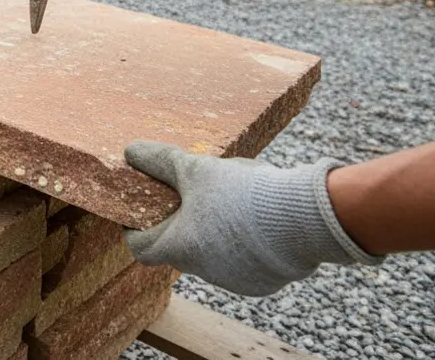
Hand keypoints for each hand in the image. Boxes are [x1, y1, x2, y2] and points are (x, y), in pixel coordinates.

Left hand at [123, 142, 380, 296]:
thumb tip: (131, 151)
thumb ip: (161, 162)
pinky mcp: (261, 283)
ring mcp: (233, 280)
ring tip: (230, 201)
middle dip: (180, 222)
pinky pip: (241, 262)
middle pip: (178, 247)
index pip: (141, 247)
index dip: (136, 227)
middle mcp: (203, 271)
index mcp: (181, 247)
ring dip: (212, 231)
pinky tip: (255, 219)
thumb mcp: (197, 168)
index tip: (141, 210)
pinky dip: (241, 243)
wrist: (304, 217)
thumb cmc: (242, 194)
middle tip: (190, 195)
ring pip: (211, 253)